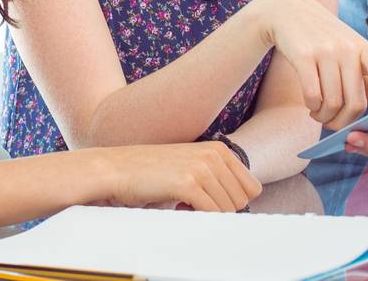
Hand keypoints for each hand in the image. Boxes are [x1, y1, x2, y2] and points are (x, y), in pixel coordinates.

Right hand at [96, 141, 261, 211]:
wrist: (116, 169)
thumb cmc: (151, 172)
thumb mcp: (190, 166)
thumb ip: (217, 179)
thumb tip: (240, 206)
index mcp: (218, 149)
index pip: (252, 188)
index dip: (231, 200)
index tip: (209, 200)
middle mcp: (214, 155)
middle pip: (241, 202)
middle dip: (219, 209)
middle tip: (192, 202)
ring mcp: (202, 168)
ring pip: (228, 211)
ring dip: (206, 214)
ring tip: (182, 202)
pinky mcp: (188, 183)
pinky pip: (212, 214)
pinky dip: (197, 218)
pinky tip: (178, 206)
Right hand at [250, 0, 367, 127]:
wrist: (288, 11)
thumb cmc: (322, 36)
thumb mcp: (348, 50)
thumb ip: (365, 77)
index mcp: (363, 49)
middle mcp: (348, 50)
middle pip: (355, 103)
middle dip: (344, 122)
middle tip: (334, 126)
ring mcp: (326, 52)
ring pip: (332, 102)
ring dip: (325, 117)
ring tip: (319, 116)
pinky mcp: (303, 56)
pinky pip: (312, 95)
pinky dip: (312, 107)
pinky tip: (310, 106)